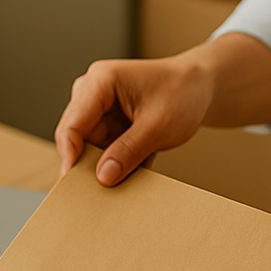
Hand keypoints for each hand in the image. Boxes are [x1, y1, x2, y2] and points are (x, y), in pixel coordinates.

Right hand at [55, 55, 213, 185]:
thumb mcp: (160, 125)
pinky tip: (134, 166)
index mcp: (100, 81)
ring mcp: (95, 109)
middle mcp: (90, 93)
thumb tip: (103, 177)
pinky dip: (114, 162)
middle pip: (75, 137)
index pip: (72, 124)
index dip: (70, 155)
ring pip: (86, 147)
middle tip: (100, 189)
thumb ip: (129, 151)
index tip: (74, 182)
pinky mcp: (103, 124)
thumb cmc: (184, 92)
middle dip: (87, 162)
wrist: (200, 87)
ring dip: (104, 164)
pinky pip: (99, 150)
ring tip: (127, 174)